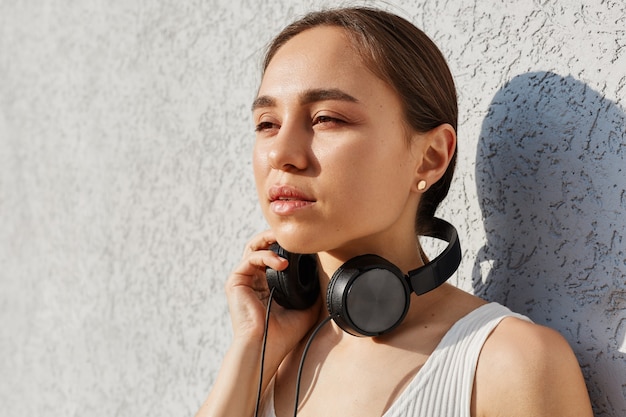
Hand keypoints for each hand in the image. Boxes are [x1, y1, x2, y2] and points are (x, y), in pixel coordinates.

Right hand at [225, 230, 319, 363]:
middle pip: (261, 245)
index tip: (305, 244)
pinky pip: (250, 258)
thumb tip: (323, 274)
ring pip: (254, 246)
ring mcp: (244, 279)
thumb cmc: (283, 334)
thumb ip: (312, 290)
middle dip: (276, 236)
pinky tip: (282, 263)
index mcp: (267, 284)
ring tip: (288, 246)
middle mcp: (254, 279)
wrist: (266, 348)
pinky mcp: (236, 281)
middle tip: (292, 234)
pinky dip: (266, 256)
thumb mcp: (305, 307)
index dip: (287, 247)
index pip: (274, 255)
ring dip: (271, 241)